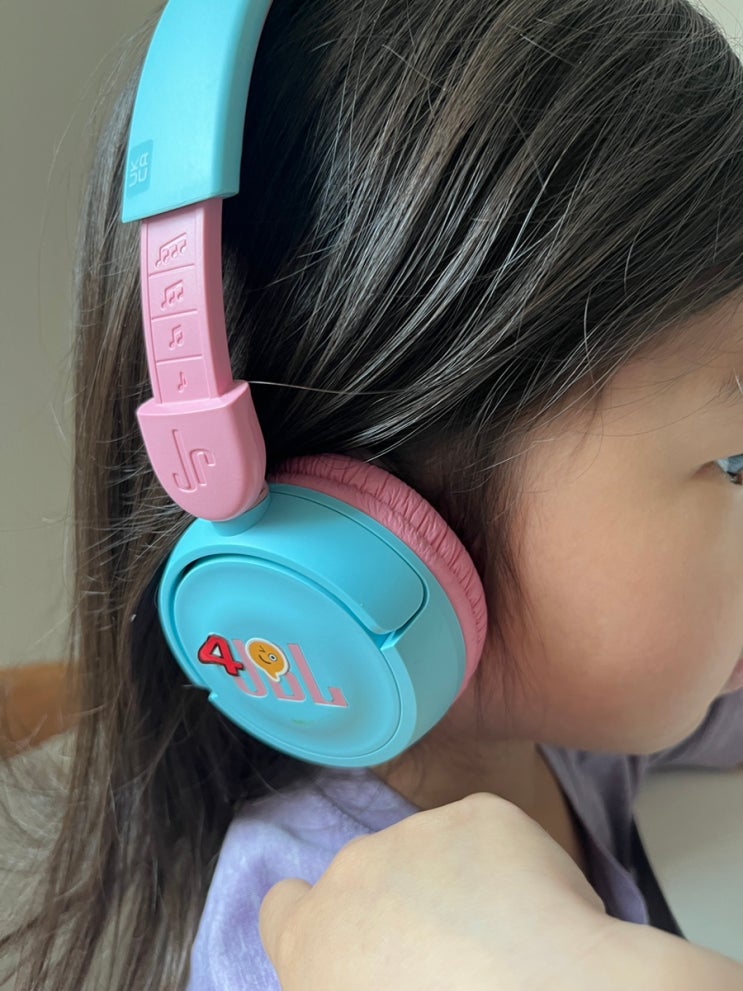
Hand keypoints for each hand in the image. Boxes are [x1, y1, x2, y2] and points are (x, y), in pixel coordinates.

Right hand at [259, 792, 621, 990]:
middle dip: (404, 904)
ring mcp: (418, 829)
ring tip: (503, 943)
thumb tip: (373, 968)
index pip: (285, 906)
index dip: (324, 923)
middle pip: (370, 877)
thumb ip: (347, 973)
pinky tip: (535, 912)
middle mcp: (354, 867)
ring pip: (435, 853)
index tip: (362, 948)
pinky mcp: (482, 812)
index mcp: (311, 934)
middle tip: (453, 961)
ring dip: (459, 883)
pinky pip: (489, 837)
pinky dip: (508, 865)